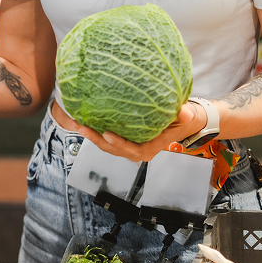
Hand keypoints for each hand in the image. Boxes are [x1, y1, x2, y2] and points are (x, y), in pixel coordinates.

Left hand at [76, 102, 205, 161]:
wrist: (180, 121)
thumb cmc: (181, 119)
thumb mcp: (185, 117)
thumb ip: (184, 116)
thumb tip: (185, 112)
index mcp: (150, 148)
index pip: (133, 150)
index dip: (119, 144)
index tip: (106, 134)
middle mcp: (137, 149)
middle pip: (114, 149)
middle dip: (97, 140)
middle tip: (82, 127)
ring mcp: (128, 144)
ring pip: (106, 144)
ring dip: (91, 135)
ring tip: (76, 123)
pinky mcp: (122, 137)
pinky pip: (106, 135)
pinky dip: (94, 128)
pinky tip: (81, 118)